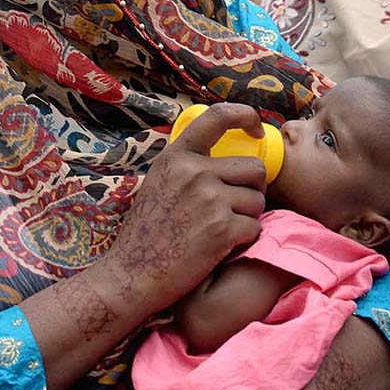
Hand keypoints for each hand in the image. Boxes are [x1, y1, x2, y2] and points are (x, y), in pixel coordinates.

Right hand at [104, 103, 266, 310]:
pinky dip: (245, 238)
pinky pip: (255, 227)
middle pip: (254, 167)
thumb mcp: (159, 182)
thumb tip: (223, 157)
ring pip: (258, 200)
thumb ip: (187, 165)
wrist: (132, 273)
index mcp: (177, 156)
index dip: (245, 115)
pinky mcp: (222, 229)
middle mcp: (194, 172)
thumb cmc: (145, 231)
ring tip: (222, 228)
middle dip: (253, 187)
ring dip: (249, 216)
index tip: (258, 128)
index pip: (217, 117)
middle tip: (237, 204)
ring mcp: (210, 200)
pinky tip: (222, 246)